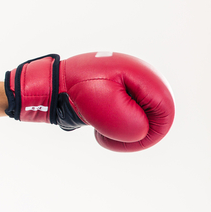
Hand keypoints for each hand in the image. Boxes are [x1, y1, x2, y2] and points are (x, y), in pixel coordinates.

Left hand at [4, 52, 174, 151]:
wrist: (46, 86)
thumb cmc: (72, 94)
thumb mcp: (105, 112)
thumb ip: (132, 125)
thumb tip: (141, 130)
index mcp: (140, 73)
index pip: (166, 110)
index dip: (152, 132)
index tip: (127, 138)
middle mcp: (137, 73)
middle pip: (155, 112)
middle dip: (135, 129)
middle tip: (107, 134)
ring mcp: (127, 80)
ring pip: (141, 114)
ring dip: (123, 126)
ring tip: (100, 126)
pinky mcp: (116, 88)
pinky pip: (127, 111)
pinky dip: (115, 121)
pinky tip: (97, 121)